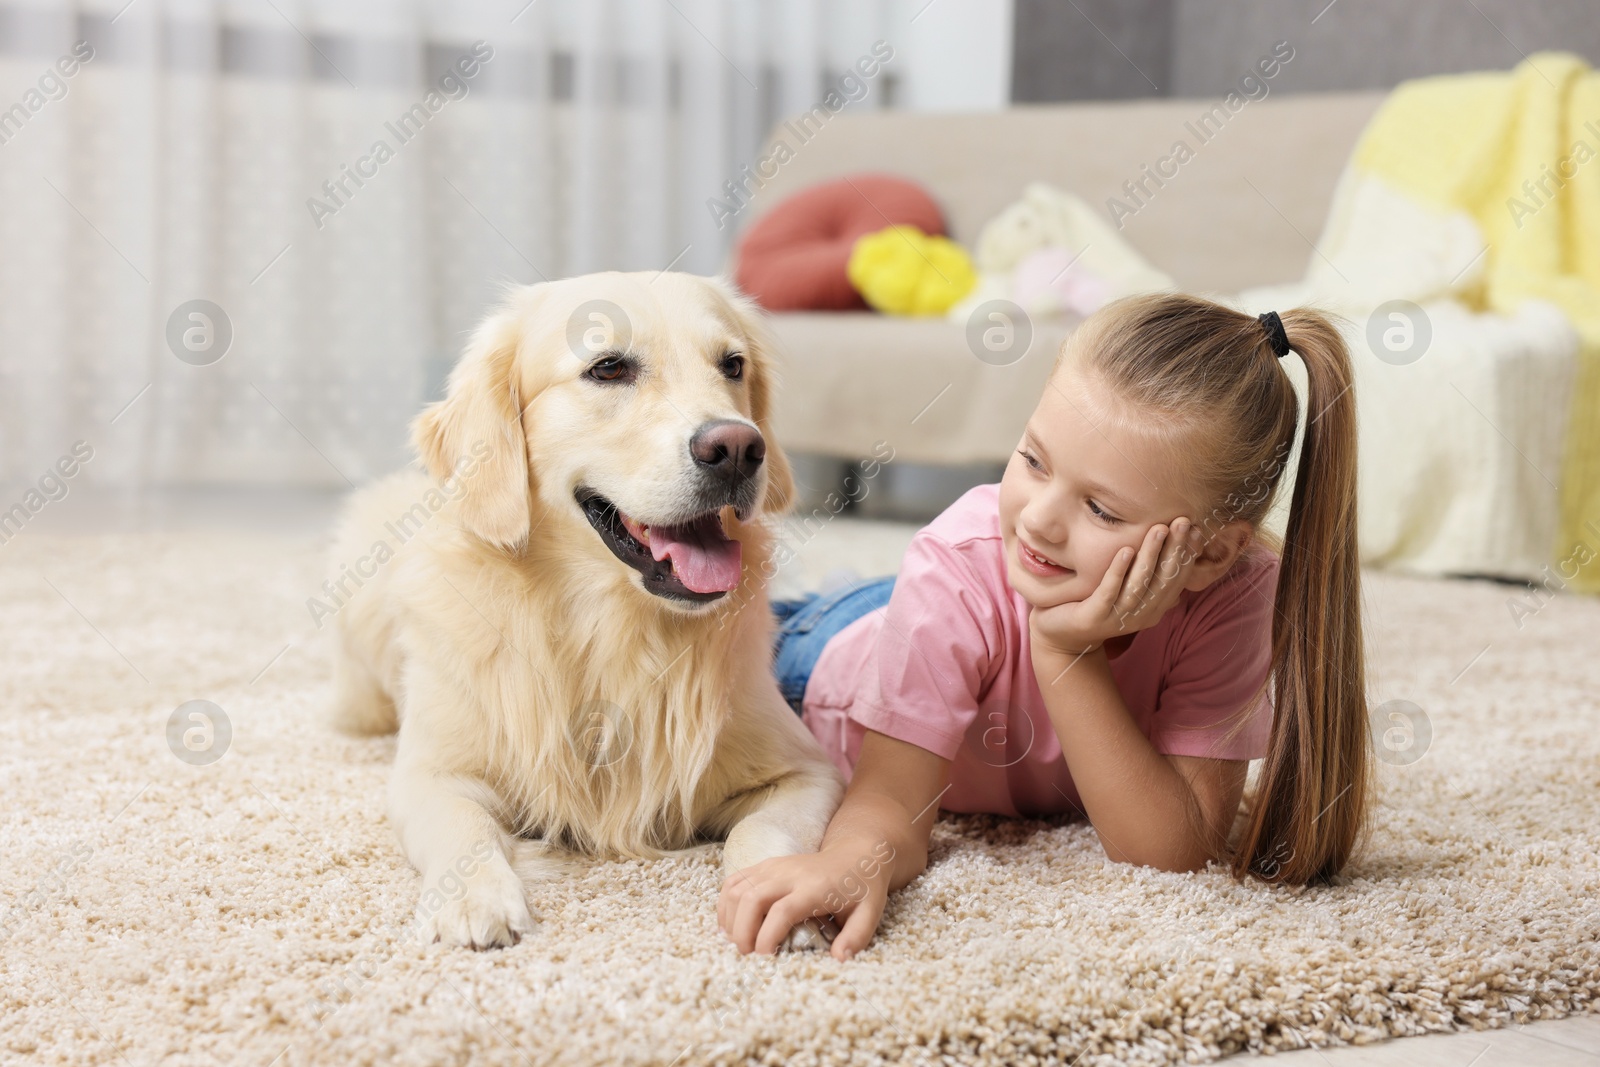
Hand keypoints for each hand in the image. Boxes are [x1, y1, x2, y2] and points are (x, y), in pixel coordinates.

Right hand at [718, 838, 895, 960]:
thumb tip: (839, 960)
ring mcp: (773, 867)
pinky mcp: (764, 865)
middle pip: (751, 899)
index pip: (781, 911)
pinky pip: (734, 882)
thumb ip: (856, 937)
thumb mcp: (869, 914)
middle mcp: (789, 874)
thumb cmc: (861, 889)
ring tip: (738, 944)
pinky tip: (730, 926)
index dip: (767, 937)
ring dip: (730, 920)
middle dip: (742, 932)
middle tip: (746, 957)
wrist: (855, 854)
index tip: (764, 959)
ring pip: (737, 889)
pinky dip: (725, 905)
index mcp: (814, 887)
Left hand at [1029, 518, 1202, 658]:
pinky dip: (1118, 570)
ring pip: (1139, 584)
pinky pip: (1109, 591)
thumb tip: (1177, 553)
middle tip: (1183, 522)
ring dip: (1150, 555)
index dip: (1187, 555)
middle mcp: (1141, 615)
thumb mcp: (1128, 591)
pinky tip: (1125, 550)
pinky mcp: (1095, 617)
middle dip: (1174, 549)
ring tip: (1158, 529)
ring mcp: (1118, 618)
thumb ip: (1149, 577)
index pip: (1176, 579)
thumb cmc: (1097, 605)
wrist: (1062, 635)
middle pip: (1163, 580)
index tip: (1196, 529)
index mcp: (1154, 609)